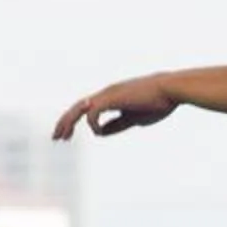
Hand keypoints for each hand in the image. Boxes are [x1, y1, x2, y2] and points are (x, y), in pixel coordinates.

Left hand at [53, 75, 176, 140]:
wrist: (170, 89)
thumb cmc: (157, 103)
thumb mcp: (134, 119)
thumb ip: (116, 125)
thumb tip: (98, 133)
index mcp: (111, 97)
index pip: (85, 109)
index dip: (74, 122)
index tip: (67, 135)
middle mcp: (106, 94)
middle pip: (77, 108)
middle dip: (64, 122)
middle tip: (56, 137)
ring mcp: (108, 94)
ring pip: (80, 108)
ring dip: (68, 122)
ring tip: (62, 136)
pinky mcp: (113, 97)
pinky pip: (93, 112)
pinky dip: (91, 123)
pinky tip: (96, 131)